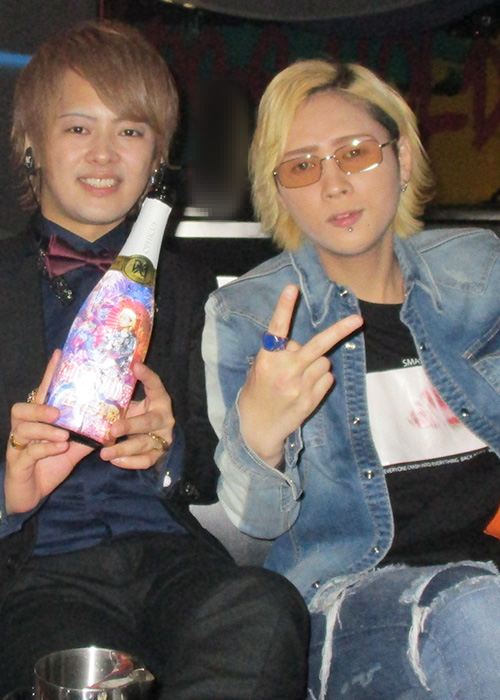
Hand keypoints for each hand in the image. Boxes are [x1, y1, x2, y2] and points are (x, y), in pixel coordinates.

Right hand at [5, 350, 92, 514]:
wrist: (31, 496)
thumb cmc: (50, 466)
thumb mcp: (73, 448)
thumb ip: (88, 433)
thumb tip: (113, 420)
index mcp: (39, 420)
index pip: (43, 393)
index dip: (50, 373)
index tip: (59, 353)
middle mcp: (25, 428)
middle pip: (22, 408)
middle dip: (40, 408)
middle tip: (58, 412)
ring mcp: (18, 445)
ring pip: (23, 428)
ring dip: (45, 429)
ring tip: (64, 434)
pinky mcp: (17, 463)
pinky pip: (29, 451)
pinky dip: (45, 448)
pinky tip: (59, 448)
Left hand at [100, 362, 174, 469]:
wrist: (153, 435)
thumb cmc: (136, 414)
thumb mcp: (131, 404)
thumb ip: (118, 398)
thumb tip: (89, 385)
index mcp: (159, 400)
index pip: (156, 386)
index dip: (147, 376)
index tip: (135, 366)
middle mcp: (164, 418)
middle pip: (148, 422)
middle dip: (130, 426)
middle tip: (112, 429)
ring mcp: (163, 438)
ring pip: (144, 444)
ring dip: (124, 449)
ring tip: (104, 453)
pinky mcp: (159, 454)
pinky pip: (146, 460)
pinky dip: (130, 462)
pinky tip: (115, 460)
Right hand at [238, 284, 362, 466]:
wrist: (257, 428)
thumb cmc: (258, 393)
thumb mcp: (260, 370)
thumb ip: (281, 355)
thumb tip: (303, 346)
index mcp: (267, 359)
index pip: (277, 329)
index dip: (284, 307)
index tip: (293, 288)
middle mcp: (285, 370)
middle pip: (318, 345)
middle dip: (340, 330)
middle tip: (358, 319)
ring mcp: (300, 386)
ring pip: (324, 361)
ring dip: (318, 363)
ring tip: (301, 376)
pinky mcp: (311, 399)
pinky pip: (328, 378)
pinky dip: (321, 379)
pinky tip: (306, 388)